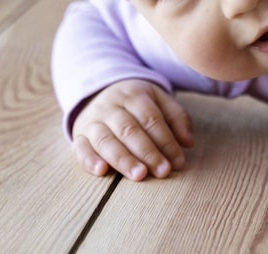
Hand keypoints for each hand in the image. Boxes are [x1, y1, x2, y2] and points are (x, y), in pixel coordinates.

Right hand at [71, 79, 194, 180]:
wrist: (100, 91)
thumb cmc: (137, 103)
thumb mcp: (159, 100)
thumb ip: (176, 118)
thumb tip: (188, 142)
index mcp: (133, 95)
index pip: (151, 119)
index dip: (166, 141)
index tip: (178, 161)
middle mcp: (110, 107)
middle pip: (129, 130)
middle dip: (148, 152)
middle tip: (162, 171)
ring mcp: (92, 121)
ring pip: (106, 140)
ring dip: (123, 159)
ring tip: (139, 175)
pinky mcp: (79, 135)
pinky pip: (80, 148)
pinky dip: (89, 160)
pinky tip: (102, 171)